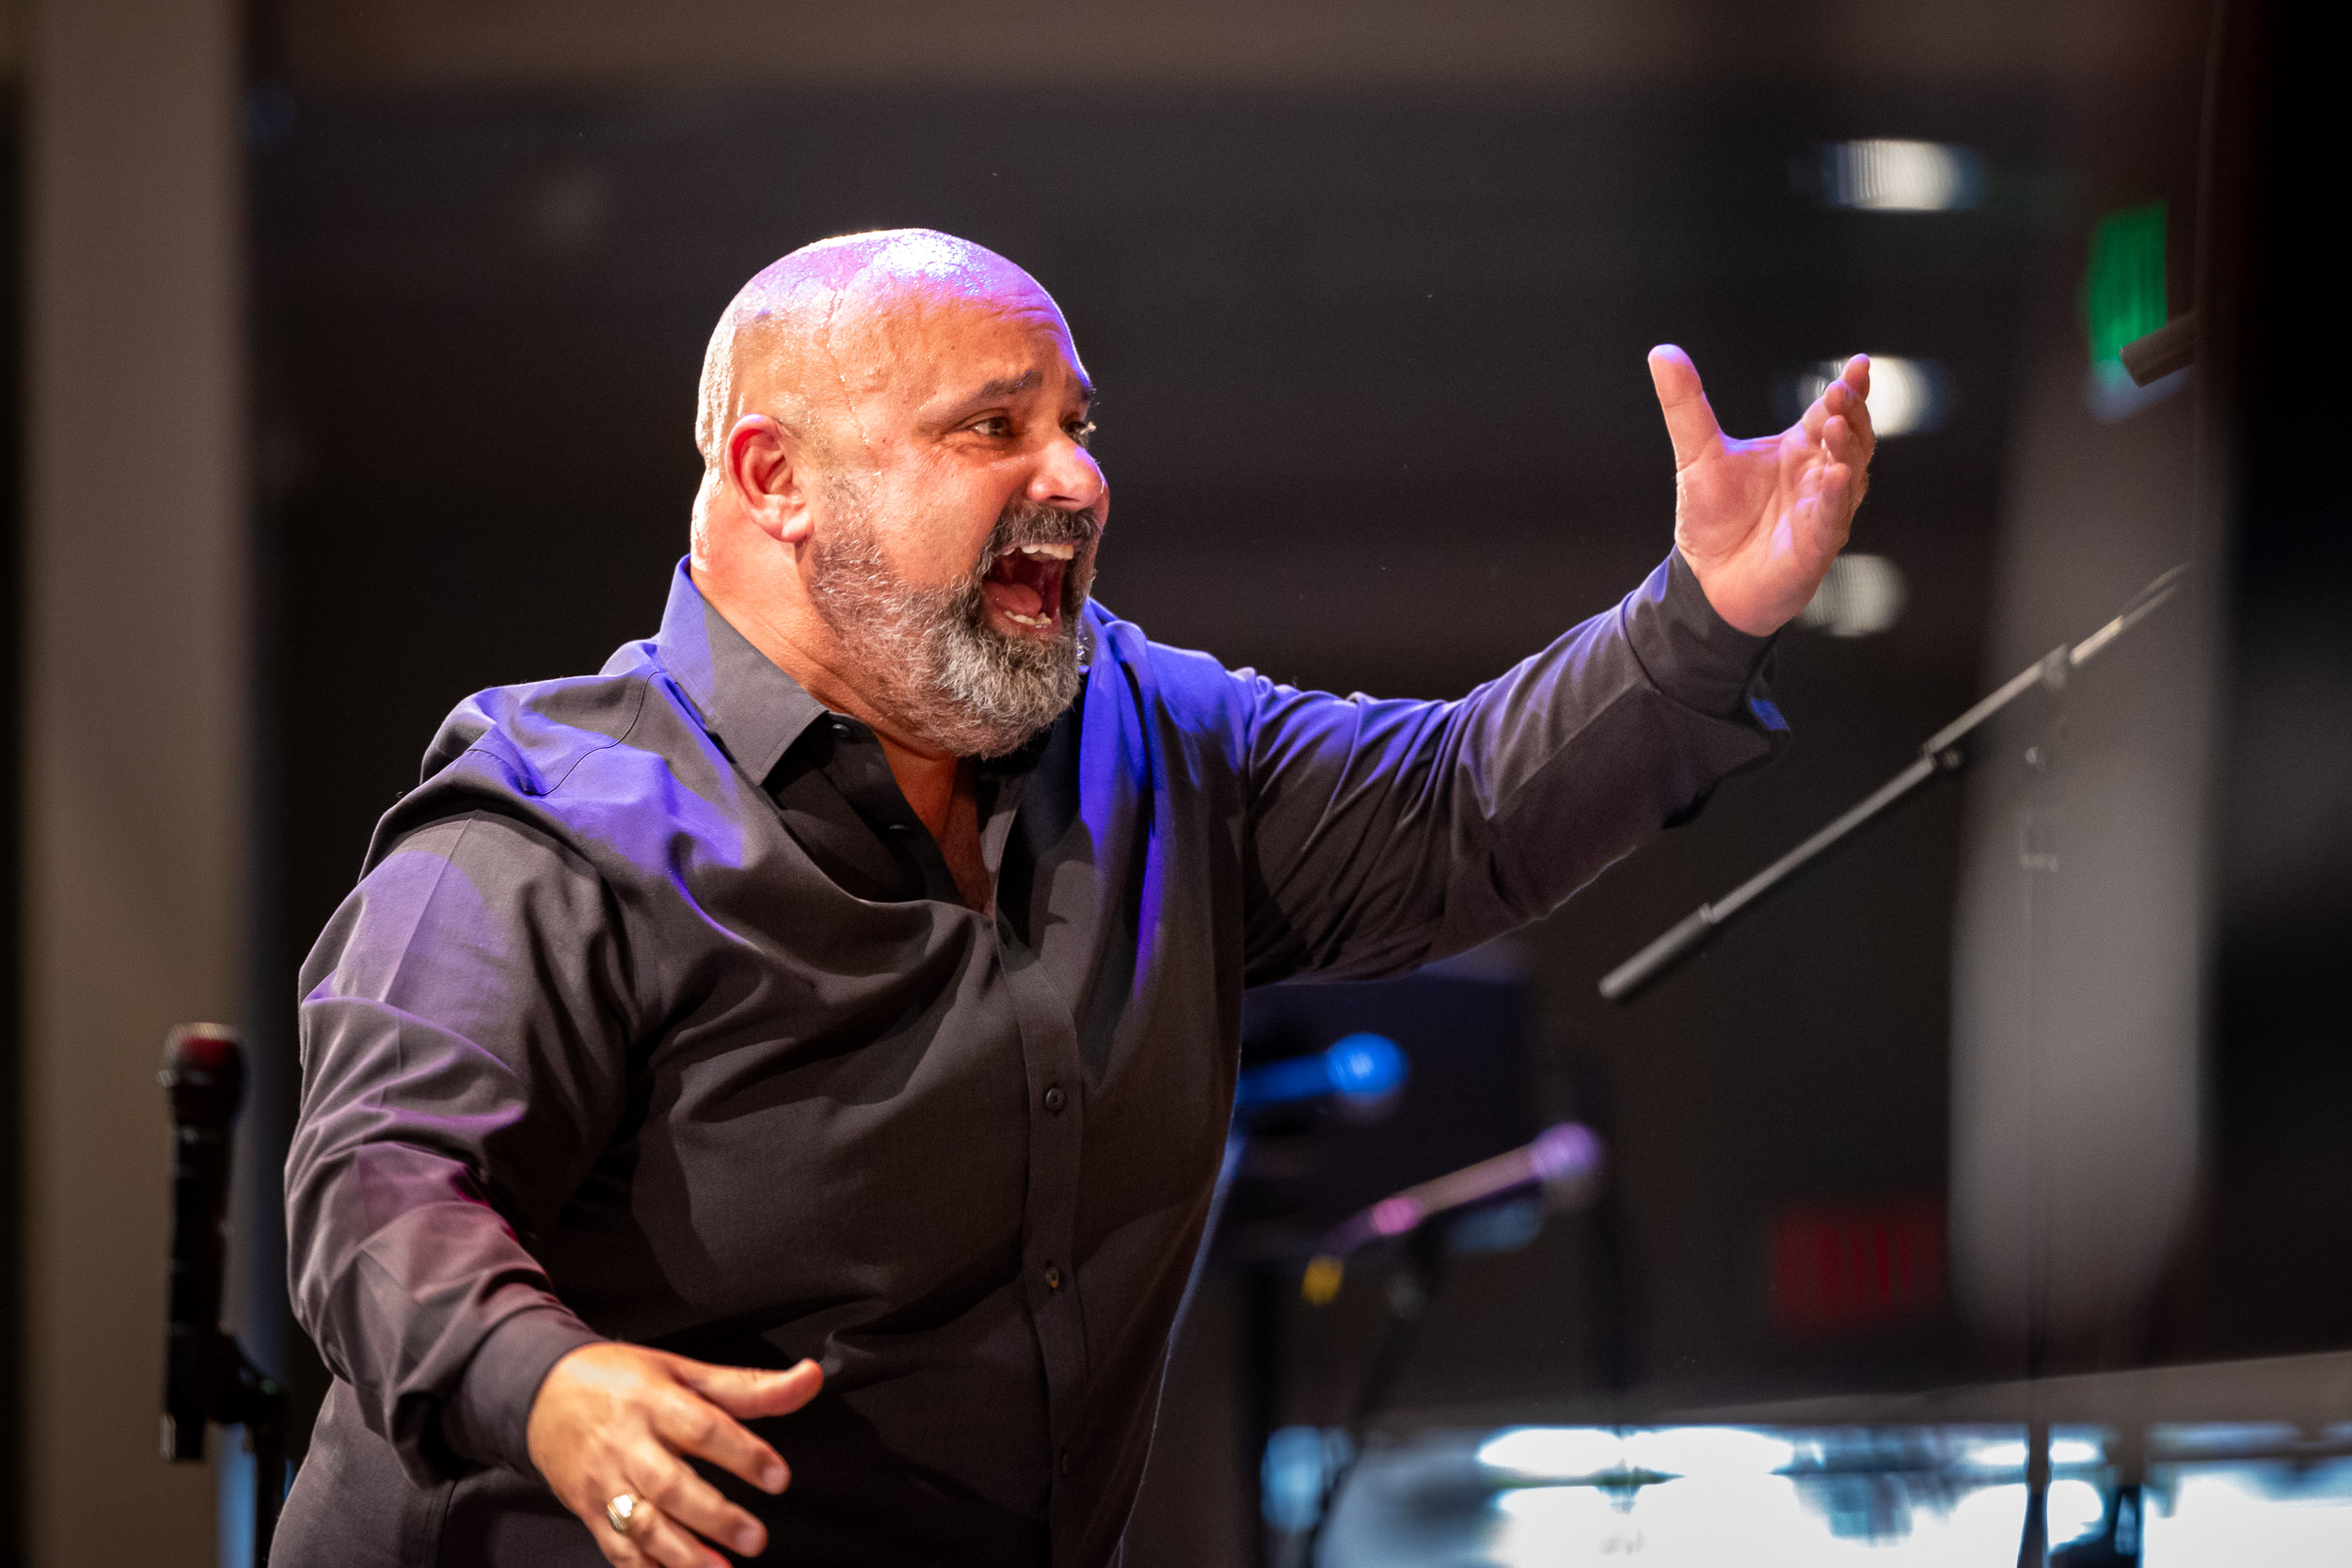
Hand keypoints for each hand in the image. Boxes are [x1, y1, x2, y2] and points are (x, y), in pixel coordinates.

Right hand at [526, 1343, 822, 1566]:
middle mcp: (627, 1444)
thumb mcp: (683, 1371)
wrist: (540, 1393)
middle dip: (714, 1517)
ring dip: (681, 1554)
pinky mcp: (590, 1511)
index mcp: (654, 1401)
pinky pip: (617, 1549)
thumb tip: (810, 1378)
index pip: (702, 1428)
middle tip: (755, 1538)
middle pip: (671, 1484)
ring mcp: (605, 1482)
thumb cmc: (620, 1379)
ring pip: (642, 1525)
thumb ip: (748, 1386)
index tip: (779, 1477)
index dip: (742, 1454)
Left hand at [1648, 346, 1875, 635]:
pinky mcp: (1816, 544)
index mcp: (1799, 449)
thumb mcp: (1696, 454)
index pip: (1830, 412)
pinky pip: (1834, 517)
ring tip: (1835, 424)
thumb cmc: (1713, 516)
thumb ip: (1685, 405)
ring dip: (1847, 448)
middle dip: (1850, 413)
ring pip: (1850, 474)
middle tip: (1840, 392)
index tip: (1859, 364)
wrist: (1706, 578)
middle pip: (1850, 437)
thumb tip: (1661, 352)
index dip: (1849, 388)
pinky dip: (1837, 496)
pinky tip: (1837, 474)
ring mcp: (1824, 509)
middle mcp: (1819, 475)